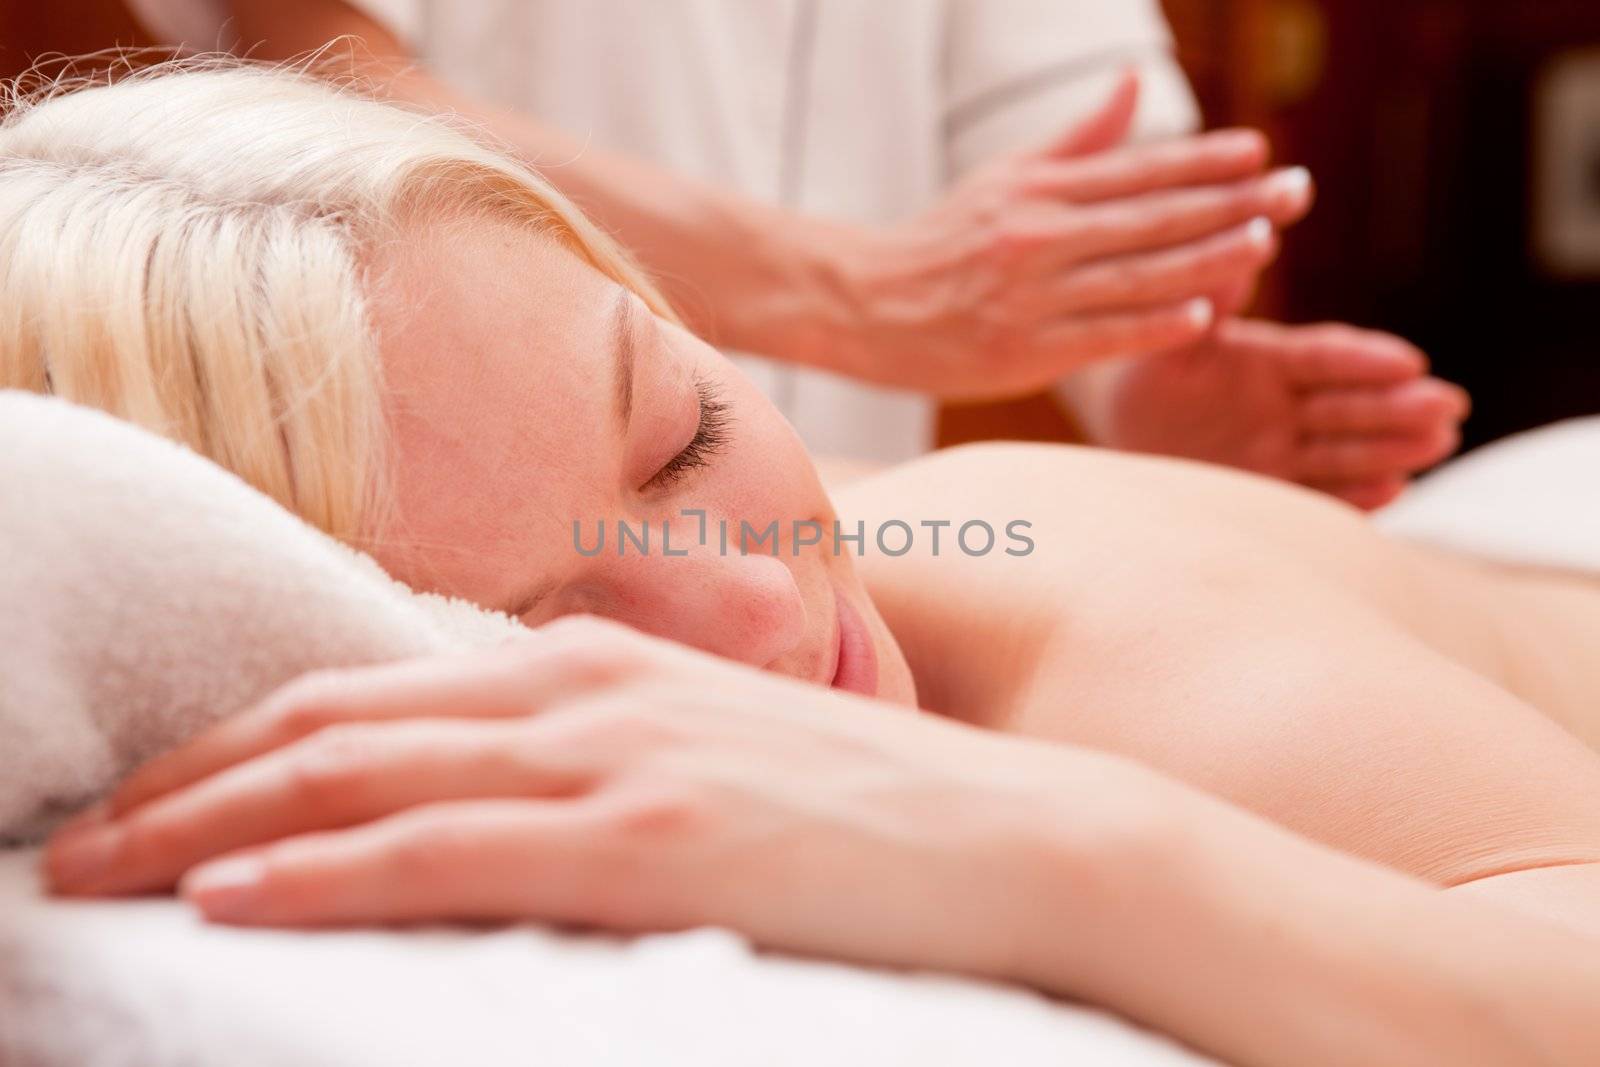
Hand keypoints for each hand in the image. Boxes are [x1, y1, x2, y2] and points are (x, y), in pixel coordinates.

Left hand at [45, 617, 1138, 985]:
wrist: (1011, 834)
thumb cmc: (853, 802)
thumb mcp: (700, 746)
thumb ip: (589, 744)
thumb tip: (483, 780)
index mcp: (591, 659)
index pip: (370, 691)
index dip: (240, 744)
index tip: (153, 797)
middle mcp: (582, 686)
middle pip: (334, 725)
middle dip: (186, 786)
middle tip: (75, 843)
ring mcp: (615, 757)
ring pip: (362, 780)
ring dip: (211, 829)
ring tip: (99, 875)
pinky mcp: (650, 837)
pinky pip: (447, 851)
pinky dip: (324, 873)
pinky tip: (232, 899)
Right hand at [820, 73, 1314, 398]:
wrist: (865, 305)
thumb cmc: (943, 241)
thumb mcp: (1004, 179)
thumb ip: (1078, 139)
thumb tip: (1135, 81)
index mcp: (1037, 191)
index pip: (1135, 172)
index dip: (1201, 160)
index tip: (1260, 151)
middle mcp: (1038, 238)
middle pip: (1150, 219)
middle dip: (1228, 205)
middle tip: (1294, 192)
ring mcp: (1032, 298)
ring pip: (1135, 276)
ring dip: (1207, 260)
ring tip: (1266, 243)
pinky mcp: (1025, 353)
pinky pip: (1104, 337)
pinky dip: (1156, 326)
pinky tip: (1206, 315)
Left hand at [1062, 319, 1469, 508]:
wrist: (1118, 432)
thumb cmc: (1143, 373)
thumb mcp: (1171, 341)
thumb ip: (1207, 300)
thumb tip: (1248, 237)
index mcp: (1265, 361)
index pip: (1324, 358)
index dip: (1365, 361)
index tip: (1410, 361)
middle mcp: (1282, 407)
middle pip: (1349, 405)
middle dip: (1399, 406)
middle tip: (1449, 406)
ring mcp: (1278, 452)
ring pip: (1343, 449)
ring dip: (1392, 448)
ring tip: (1440, 442)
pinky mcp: (1264, 493)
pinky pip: (1313, 495)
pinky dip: (1352, 496)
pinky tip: (1396, 491)